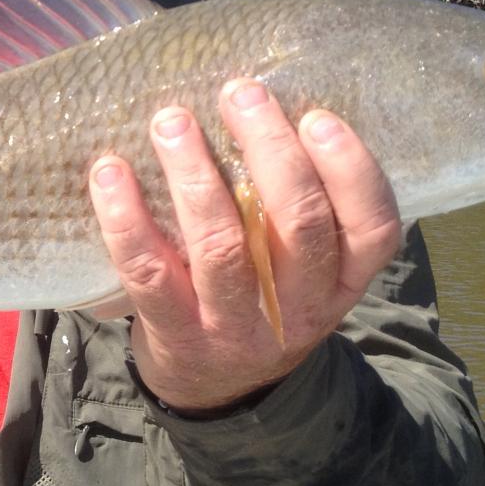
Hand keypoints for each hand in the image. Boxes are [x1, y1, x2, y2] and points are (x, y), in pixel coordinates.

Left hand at [88, 79, 402, 413]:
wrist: (213, 392)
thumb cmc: (259, 296)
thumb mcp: (301, 267)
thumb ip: (299, 207)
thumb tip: (263, 102)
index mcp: (341, 281)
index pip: (374, 228)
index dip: (350, 170)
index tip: (317, 116)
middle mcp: (299, 308)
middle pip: (299, 226)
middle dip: (270, 150)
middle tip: (240, 94)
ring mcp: (235, 327)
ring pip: (223, 247)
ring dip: (195, 175)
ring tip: (172, 121)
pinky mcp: (176, 336)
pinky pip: (149, 273)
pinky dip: (126, 218)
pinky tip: (110, 173)